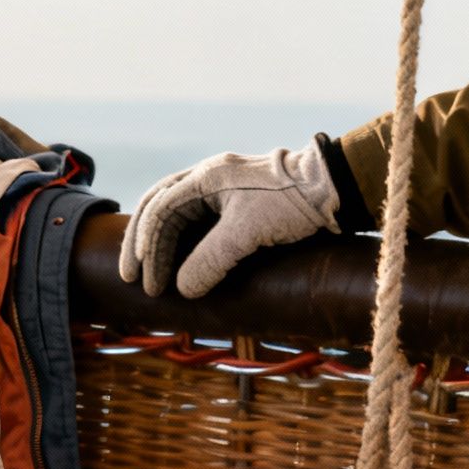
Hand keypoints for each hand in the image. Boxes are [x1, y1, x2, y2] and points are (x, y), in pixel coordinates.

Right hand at [118, 145, 341, 297]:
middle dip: (141, 245)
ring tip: (150, 272)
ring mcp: (220, 189)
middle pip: (156, 208)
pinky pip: (193, 220)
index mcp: (204, 177)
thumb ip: (210, 260)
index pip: (160, 211)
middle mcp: (206, 179)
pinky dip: (178, 241)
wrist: (336, 188)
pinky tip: (175, 258)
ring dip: (158, 244)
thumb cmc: (293, 203)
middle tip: (132, 278)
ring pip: (172, 213)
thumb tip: (184, 290)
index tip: (150, 283)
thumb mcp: (248, 233)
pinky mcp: (235, 202)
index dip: (148, 249)